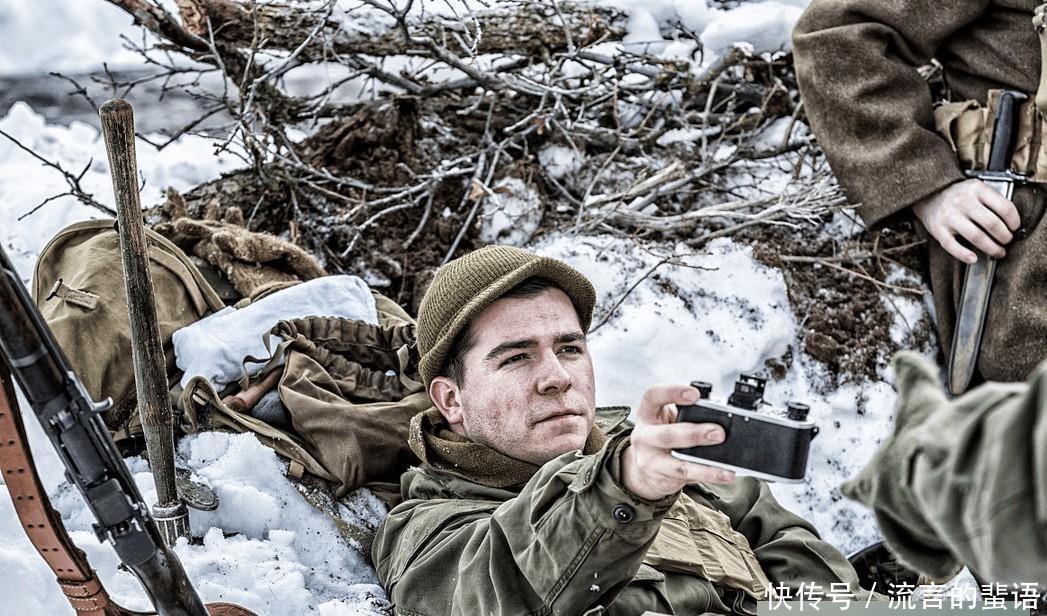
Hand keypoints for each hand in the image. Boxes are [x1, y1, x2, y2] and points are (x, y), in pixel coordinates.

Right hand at [621, 384, 734, 500]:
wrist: (645, 467)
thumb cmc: (664, 434)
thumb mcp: (668, 419)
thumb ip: (688, 415)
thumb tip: (723, 417)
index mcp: (647, 413)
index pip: (653, 396)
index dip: (673, 393)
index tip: (695, 394)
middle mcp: (644, 436)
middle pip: (667, 435)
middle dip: (695, 434)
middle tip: (719, 433)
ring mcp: (650, 460)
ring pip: (677, 465)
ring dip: (704, 467)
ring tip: (726, 468)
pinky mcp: (660, 478)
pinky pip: (686, 478)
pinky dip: (707, 477)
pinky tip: (723, 475)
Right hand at [912, 179, 1019, 263]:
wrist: (927, 194)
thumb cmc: (956, 194)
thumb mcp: (975, 188)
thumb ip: (992, 200)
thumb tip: (1011, 223)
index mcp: (976, 189)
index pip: (1004, 208)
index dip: (1014, 221)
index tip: (1014, 228)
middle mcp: (963, 201)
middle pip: (993, 224)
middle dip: (1005, 237)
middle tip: (1006, 241)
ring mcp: (949, 216)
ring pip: (977, 237)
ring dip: (992, 248)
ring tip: (997, 252)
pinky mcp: (937, 229)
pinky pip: (953, 246)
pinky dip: (965, 255)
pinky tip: (973, 259)